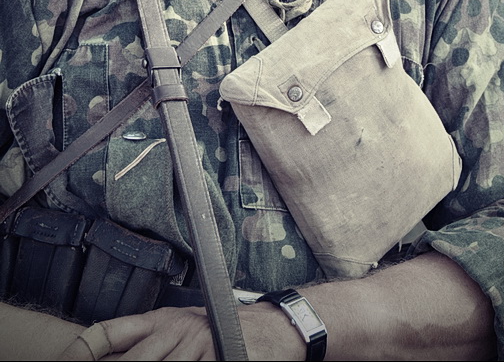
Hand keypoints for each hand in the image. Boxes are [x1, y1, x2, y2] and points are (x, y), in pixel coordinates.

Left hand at [60, 307, 214, 360]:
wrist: (265, 333)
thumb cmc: (218, 335)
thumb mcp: (178, 330)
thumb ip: (147, 342)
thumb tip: (106, 356)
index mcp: (159, 319)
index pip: (110, 331)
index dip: (82, 349)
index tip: (66, 360)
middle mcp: (173, 327)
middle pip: (131, 361)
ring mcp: (192, 342)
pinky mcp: (212, 355)